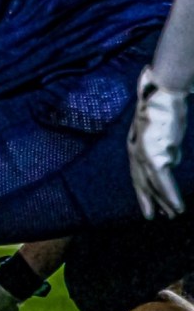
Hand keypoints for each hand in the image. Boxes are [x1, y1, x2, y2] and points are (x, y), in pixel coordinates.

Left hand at [128, 67, 187, 219]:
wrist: (164, 93)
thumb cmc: (165, 107)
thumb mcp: (163, 132)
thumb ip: (165, 149)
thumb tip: (170, 162)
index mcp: (134, 145)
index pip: (138, 173)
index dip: (144, 189)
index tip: (150, 202)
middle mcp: (134, 151)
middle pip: (141, 181)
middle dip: (148, 200)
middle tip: (152, 217)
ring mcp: (142, 153)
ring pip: (152, 184)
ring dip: (163, 201)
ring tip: (173, 215)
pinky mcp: (153, 154)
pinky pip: (162, 180)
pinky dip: (170, 195)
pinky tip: (177, 206)